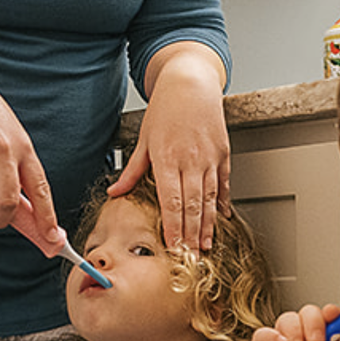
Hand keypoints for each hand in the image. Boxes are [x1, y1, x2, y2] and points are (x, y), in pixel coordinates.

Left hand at [114, 48, 229, 250]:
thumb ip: (133, 170)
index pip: (171, 201)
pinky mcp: (223, 153)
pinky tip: (221, 218)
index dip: (174, 227)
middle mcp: (191, 160)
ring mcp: (210, 157)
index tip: (174, 247)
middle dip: (192, 234)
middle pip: (193, 205)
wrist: (191, 82)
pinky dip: (222, 203)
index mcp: (167, 158)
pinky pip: (223, 184)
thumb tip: (115, 192)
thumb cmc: (165, 108)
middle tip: (192, 258)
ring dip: (208, 225)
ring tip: (206, 246)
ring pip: (210, 198)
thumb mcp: (143, 138)